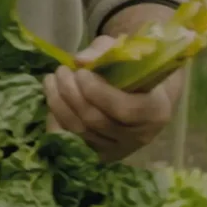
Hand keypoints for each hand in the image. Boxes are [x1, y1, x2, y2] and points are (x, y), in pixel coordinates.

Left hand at [43, 35, 182, 161]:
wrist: (144, 94)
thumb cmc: (136, 69)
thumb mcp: (126, 52)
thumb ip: (105, 52)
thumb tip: (80, 60)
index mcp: (155, 112)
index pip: (123, 109)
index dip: (97, 92)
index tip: (80, 72)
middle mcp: (139, 136)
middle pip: (95, 121)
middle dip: (71, 93)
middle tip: (61, 71)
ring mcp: (117, 149)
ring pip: (80, 131)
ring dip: (58, 103)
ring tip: (51, 80)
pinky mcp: (98, 155)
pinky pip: (69, 141)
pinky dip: (55, 119)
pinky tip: (52, 99)